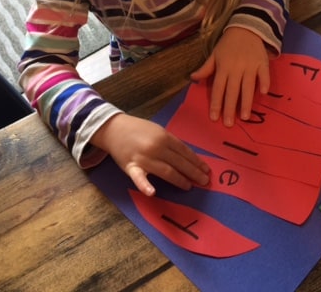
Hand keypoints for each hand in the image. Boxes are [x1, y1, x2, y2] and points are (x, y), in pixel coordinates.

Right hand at [91, 113, 209, 195]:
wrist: (114, 128)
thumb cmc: (138, 130)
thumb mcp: (158, 131)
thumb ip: (171, 143)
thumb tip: (187, 156)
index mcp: (164, 137)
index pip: (185, 152)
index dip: (196, 162)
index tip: (206, 170)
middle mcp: (156, 147)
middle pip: (179, 162)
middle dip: (193, 173)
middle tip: (204, 182)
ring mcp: (144, 157)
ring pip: (166, 171)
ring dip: (179, 180)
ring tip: (189, 186)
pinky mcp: (131, 166)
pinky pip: (139, 177)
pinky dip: (145, 185)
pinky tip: (152, 192)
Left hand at [190, 27, 269, 126]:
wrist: (246, 28)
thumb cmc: (228, 44)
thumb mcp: (214, 54)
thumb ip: (206, 68)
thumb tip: (193, 78)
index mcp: (223, 67)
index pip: (218, 88)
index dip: (216, 103)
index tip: (214, 117)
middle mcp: (236, 68)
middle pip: (232, 90)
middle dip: (230, 108)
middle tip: (228, 124)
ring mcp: (250, 65)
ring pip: (248, 86)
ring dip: (246, 101)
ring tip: (244, 116)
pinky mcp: (262, 62)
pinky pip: (264, 74)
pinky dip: (264, 83)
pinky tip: (264, 94)